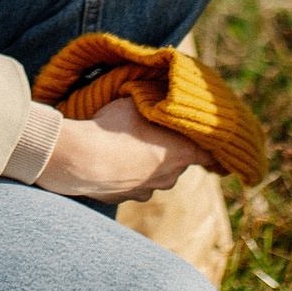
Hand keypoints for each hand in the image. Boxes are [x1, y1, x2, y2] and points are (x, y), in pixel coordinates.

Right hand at [33, 96, 210, 201]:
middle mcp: (170, 177)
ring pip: (155, 175)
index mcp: (181, 153)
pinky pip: (133, 184)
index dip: (210, 147)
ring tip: (126, 146)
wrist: (81, 160)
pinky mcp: (126, 198)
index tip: (209, 142)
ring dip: (147, 163)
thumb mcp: (136, 101)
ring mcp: (148, 191)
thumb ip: (152, 100)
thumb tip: (156, 92)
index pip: (210, 155)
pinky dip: (127, 174)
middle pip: (178, 161)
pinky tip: (112, 161)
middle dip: (169, 148)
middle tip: (153, 132)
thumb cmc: (114, 128)